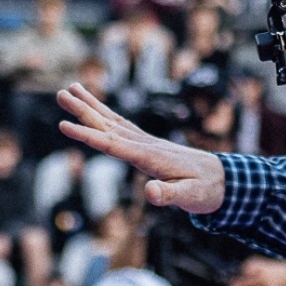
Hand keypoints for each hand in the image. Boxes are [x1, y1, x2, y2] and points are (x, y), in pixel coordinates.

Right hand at [56, 84, 224, 213]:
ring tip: (70, 89)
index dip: (87, 135)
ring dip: (91, 105)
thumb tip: (150, 192)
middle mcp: (145, 145)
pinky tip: (94, 108)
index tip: (64, 125)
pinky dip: (105, 115)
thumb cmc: (206, 190)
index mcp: (150, 157)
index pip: (112, 144)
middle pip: (108, 124)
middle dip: (83, 110)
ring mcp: (146, 142)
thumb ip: (169, 195)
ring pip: (112, 120)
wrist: (224, 180)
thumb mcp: (190, 197)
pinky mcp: (147, 145)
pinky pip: (121, 126)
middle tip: (60, 94)